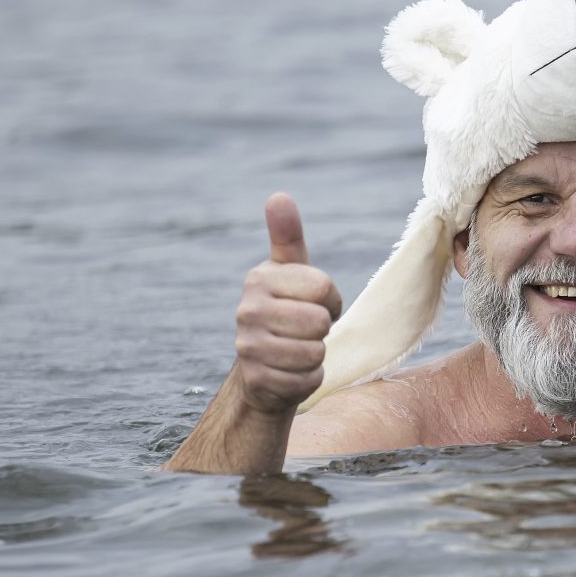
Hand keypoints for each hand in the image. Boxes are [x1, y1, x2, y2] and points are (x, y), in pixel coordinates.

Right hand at [232, 193, 342, 414]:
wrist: (267, 367)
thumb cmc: (289, 310)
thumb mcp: (292, 272)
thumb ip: (288, 236)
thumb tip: (278, 196)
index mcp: (259, 279)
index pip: (323, 287)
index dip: (329, 299)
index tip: (312, 302)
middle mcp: (246, 311)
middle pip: (319, 321)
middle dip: (322, 329)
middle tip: (305, 329)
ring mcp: (248, 347)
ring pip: (315, 352)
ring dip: (316, 355)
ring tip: (298, 348)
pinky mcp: (257, 380)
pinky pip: (307, 380)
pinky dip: (309, 379)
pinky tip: (291, 372)